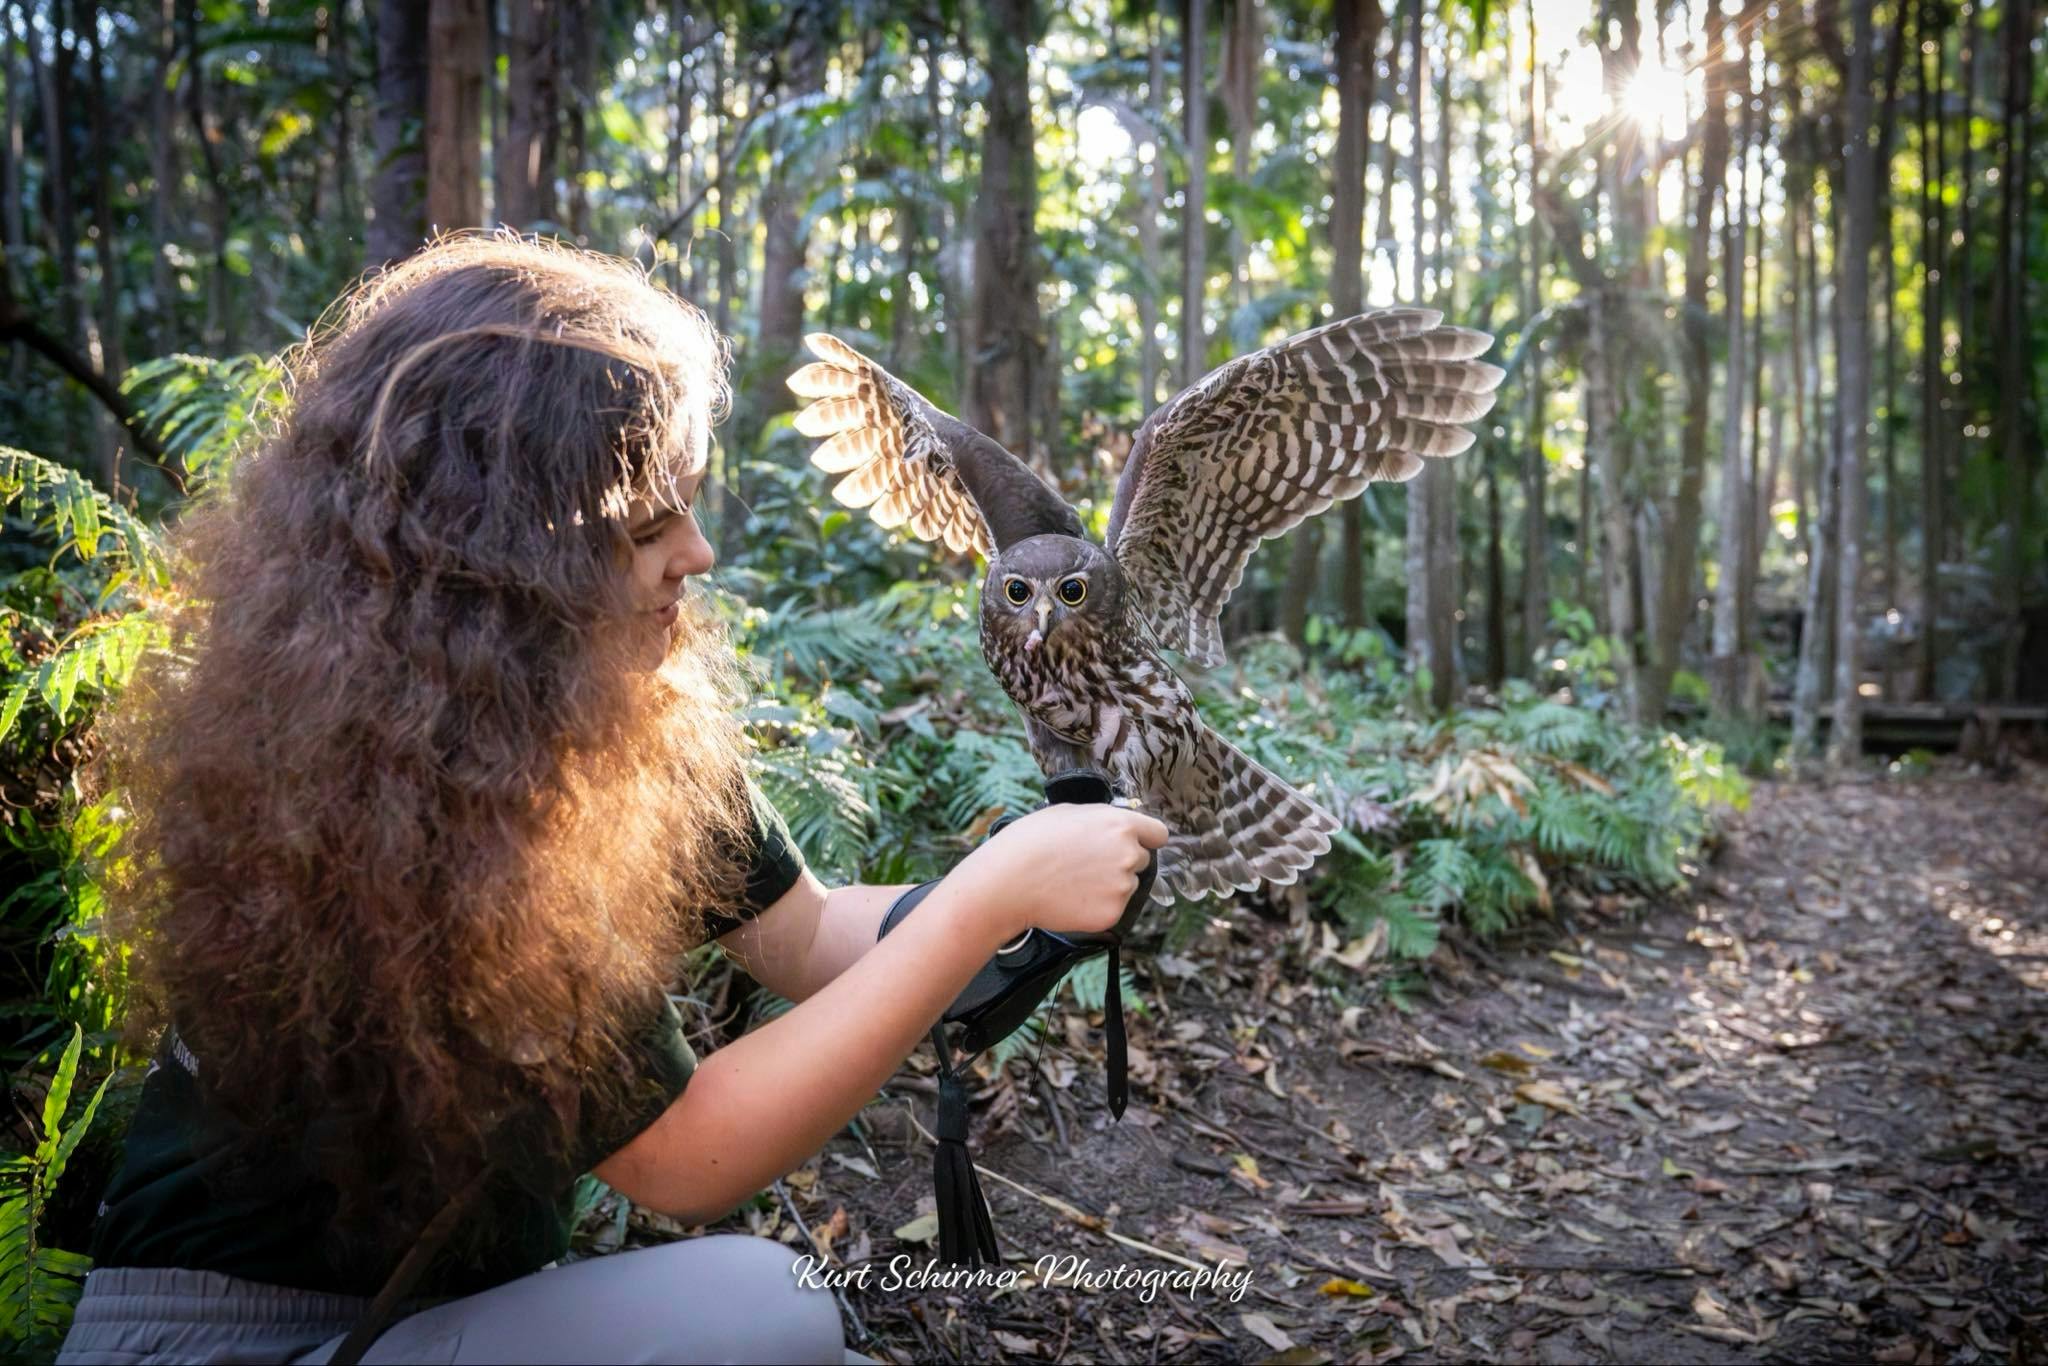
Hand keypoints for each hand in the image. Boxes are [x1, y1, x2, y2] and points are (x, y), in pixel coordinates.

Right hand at [947, 803, 1168, 943]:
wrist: (1010, 882)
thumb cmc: (1031, 841)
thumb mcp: (1068, 812)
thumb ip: (1101, 819)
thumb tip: (1114, 825)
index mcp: (1121, 824)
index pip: (1158, 833)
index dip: (1145, 839)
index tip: (1134, 844)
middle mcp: (1129, 855)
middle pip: (1142, 860)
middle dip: (1121, 862)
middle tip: (1087, 865)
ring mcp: (1123, 886)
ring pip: (1126, 885)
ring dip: (1109, 885)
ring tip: (1073, 883)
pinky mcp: (1112, 913)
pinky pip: (1113, 908)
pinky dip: (1097, 906)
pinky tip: (1071, 899)